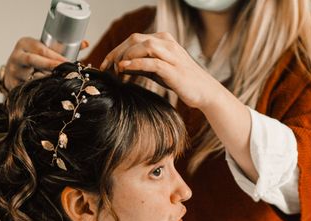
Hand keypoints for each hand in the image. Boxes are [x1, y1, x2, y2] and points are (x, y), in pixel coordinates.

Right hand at [2, 37, 89, 90]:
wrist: (13, 70)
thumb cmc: (34, 59)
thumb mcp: (45, 50)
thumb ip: (64, 48)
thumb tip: (86, 44)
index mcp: (25, 43)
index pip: (42, 49)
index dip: (56, 56)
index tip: (69, 62)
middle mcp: (17, 56)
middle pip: (33, 60)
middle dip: (51, 66)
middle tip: (66, 71)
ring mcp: (13, 71)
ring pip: (31, 77)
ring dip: (46, 81)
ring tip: (59, 84)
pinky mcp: (12, 84)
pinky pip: (28, 88)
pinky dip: (39, 91)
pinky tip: (48, 93)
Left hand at [100, 32, 220, 108]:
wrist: (205, 92)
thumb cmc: (183, 81)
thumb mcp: (159, 71)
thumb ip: (142, 65)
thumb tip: (122, 65)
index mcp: (163, 40)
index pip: (134, 39)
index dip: (116, 50)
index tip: (105, 64)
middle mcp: (167, 43)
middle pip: (135, 39)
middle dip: (117, 52)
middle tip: (106, 67)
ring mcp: (171, 54)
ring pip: (143, 45)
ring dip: (125, 56)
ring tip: (116, 69)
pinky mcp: (173, 68)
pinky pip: (152, 61)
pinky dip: (136, 63)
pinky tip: (125, 69)